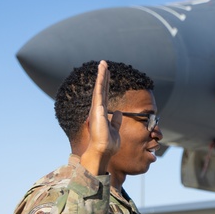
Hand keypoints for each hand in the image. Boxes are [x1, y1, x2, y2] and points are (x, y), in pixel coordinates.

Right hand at [81, 61, 121, 175]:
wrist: (103, 150)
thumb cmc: (108, 143)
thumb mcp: (114, 129)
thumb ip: (115, 120)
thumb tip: (118, 111)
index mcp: (101, 113)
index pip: (104, 95)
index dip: (106, 84)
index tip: (107, 73)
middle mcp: (97, 109)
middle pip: (101, 89)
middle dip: (103, 76)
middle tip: (104, 63)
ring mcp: (96, 109)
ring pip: (99, 88)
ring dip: (101, 75)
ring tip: (103, 64)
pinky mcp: (97, 111)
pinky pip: (99, 93)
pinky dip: (100, 83)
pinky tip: (102, 74)